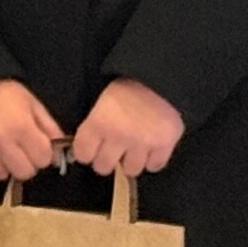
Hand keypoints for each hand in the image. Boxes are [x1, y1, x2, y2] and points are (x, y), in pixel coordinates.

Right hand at [0, 78, 67, 184]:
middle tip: (22, 150)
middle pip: (24, 173)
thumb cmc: (4, 92)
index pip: (43, 160)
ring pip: (1, 175)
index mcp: (21, 126)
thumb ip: (49, 128)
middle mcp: (0, 139)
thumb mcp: (33, 104)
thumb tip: (58, 153)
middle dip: (27, 163)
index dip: (43, 154)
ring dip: (5, 165)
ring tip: (3, 149)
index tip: (38, 147)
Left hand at [67, 78, 183, 177]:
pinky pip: (154, 166)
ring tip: (134, 150)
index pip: (83, 154)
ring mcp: (142, 143)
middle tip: (112, 150)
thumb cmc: (129, 83)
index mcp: (98, 122)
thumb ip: (94, 121)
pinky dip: (152, 161)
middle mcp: (118, 137)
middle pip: (103, 167)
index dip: (86, 152)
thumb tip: (86, 144)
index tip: (91, 149)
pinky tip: (151, 151)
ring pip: (130, 170)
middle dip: (106, 159)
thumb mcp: (103, 97)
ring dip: (130, 162)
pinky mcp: (164, 145)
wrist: (163, 76)